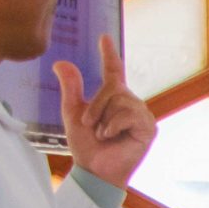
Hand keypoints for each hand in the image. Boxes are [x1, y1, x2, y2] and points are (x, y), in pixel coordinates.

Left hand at [57, 36, 155, 188]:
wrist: (95, 170)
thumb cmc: (86, 145)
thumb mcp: (73, 114)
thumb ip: (70, 89)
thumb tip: (60, 62)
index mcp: (114, 98)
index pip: (114, 70)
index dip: (109, 54)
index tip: (103, 37)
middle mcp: (131, 103)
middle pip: (114, 88)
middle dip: (96, 105)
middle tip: (90, 125)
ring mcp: (142, 115)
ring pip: (120, 101)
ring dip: (103, 119)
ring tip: (102, 134)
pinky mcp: (149, 128)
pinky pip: (128, 115)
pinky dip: (113, 126)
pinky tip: (112, 137)